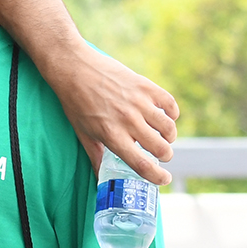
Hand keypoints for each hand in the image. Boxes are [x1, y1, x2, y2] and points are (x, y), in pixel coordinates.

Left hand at [56, 47, 180, 184]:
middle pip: (160, 148)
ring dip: (169, 137)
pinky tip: (166, 117)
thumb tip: (99, 178)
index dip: (157, 176)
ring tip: (162, 138)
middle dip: (164, 156)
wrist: (74, 68)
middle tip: (160, 155)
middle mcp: (127, 120)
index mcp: (111, 135)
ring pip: (168, 128)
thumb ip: (94, 156)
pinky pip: (170, 104)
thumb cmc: (75, 102)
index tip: (164, 179)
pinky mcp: (145, 86)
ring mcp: (139, 102)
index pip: (140, 163)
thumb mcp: (82, 132)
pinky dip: (172, 114)